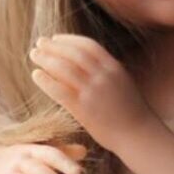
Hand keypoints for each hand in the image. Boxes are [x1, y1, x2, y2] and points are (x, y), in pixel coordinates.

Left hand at [28, 34, 156, 151]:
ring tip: (34, 55)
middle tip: (39, 43)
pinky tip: (36, 75)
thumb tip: (89, 63)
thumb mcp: (122, 83)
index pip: (87, 45)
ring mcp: (93, 92)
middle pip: (73, 53)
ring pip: (64, 68)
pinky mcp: (84, 109)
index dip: (69, 40)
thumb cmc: (131, 112)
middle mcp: (103, 76)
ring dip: (46, 59)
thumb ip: (106, 71)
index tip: (55, 38)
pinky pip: (60, 90)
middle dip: (54, 46)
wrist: (138, 135)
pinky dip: (46, 80)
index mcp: (114, 67)